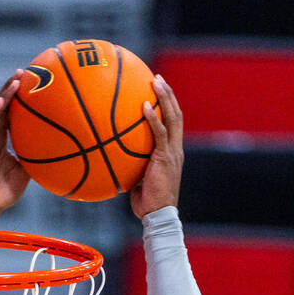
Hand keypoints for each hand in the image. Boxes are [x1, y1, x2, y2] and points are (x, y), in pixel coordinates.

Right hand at [0, 72, 30, 223]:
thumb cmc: (6, 191)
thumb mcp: (27, 171)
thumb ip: (36, 157)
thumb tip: (57, 150)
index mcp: (3, 139)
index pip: (11, 113)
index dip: (18, 97)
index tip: (31, 82)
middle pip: (2, 105)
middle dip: (11, 87)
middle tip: (24, 71)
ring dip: (4, 93)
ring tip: (15, 79)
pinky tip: (2, 100)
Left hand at [129, 75, 183, 219]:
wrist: (158, 215)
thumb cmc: (147, 203)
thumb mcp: (140, 182)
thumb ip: (134, 169)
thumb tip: (117, 163)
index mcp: (172, 153)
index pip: (173, 125)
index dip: (168, 107)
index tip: (159, 93)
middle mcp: (176, 149)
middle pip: (176, 115)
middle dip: (168, 95)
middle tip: (158, 79)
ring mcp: (172, 152)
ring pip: (172, 118)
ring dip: (165, 98)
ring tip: (156, 82)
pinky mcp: (165, 158)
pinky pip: (160, 134)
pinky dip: (153, 119)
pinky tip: (144, 106)